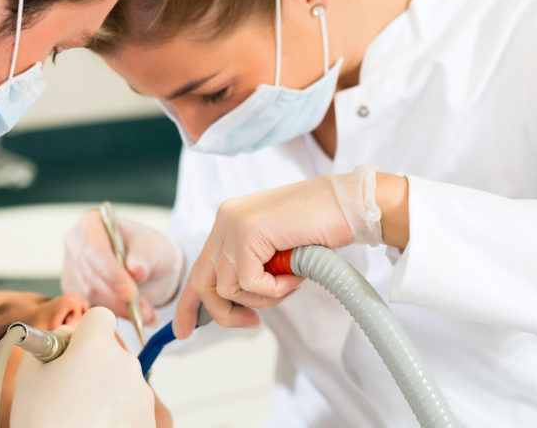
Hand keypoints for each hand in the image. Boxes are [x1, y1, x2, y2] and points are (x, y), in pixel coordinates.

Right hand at [10, 307, 155, 427]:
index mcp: (96, 346)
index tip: (73, 350)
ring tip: (81, 414)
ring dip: (107, 389)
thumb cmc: (42, 421)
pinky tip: (96, 424)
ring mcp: (141, 393)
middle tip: (70, 390)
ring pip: (123, 378)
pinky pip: (131, 403)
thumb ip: (52, 341)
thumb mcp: (30, 373)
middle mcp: (125, 363)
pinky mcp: (149, 419)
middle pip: (112, 350)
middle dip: (94, 363)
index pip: (100, 317)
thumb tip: (69, 334)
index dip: (85, 331)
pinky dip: (118, 412)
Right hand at [62, 210, 183, 324]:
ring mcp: (71, 268)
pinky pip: (90, 308)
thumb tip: (135, 270)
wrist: (146, 266)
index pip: (94, 251)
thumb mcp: (154, 248)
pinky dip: (114, 316)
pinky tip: (136, 318)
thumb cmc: (148, 249)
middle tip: (144, 311)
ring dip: (120, 310)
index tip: (131, 293)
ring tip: (147, 315)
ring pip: (90, 296)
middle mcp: (75, 244)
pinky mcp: (74, 290)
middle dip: (118, 298)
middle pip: (90, 277)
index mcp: (91, 224)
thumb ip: (145, 257)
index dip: (111, 274)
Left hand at [173, 166, 403, 338]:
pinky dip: (275, 289)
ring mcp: (233, 224)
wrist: (351, 204)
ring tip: (290, 282)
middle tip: (251, 322)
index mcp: (230, 220)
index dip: (190, 302)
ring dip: (264, 297)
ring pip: (228, 288)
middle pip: (203, 281)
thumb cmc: (323, 227)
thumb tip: (235, 303)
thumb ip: (253, 268)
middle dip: (221, 312)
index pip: (200, 267)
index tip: (185, 330)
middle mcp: (225, 219)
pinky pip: (249, 283)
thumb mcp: (277, 252)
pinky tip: (294, 275)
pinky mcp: (247, 232)